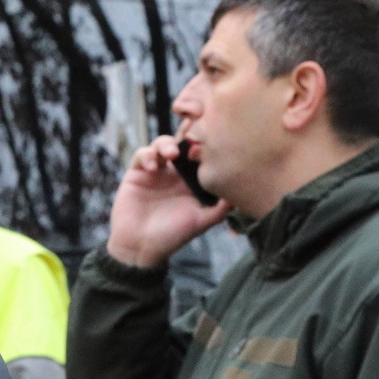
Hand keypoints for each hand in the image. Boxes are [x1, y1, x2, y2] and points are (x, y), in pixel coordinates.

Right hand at [105, 135, 231, 268]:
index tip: (213, 135)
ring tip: (171, 154)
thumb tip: (242, 192)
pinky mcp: (137, 174)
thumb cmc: (171, 237)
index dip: (206, 139)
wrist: (140, 248)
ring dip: (166, 144)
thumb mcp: (201, 221)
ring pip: (162, 143)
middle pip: (182, 140)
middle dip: (187, 130)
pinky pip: (142, 155)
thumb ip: (222, 207)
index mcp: (193, 179)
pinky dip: (147, 155)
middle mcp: (176, 172)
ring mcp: (156, 172)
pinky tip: (153, 167)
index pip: (202, 151)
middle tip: (192, 130)